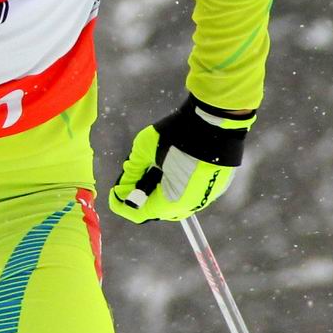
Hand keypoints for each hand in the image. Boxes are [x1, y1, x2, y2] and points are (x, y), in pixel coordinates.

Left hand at [110, 99, 255, 222]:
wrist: (217, 119)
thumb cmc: (178, 133)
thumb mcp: (145, 149)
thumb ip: (132, 171)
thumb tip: (124, 187)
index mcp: (172, 201)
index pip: (139, 213)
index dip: (121, 204)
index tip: (114, 193)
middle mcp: (191, 205)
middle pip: (159, 209)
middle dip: (143, 197)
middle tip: (133, 178)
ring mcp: (207, 196)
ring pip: (177, 201)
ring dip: (161, 190)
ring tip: (152, 170)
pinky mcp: (218, 185)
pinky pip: (193, 192)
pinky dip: (179, 184)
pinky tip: (172, 167)